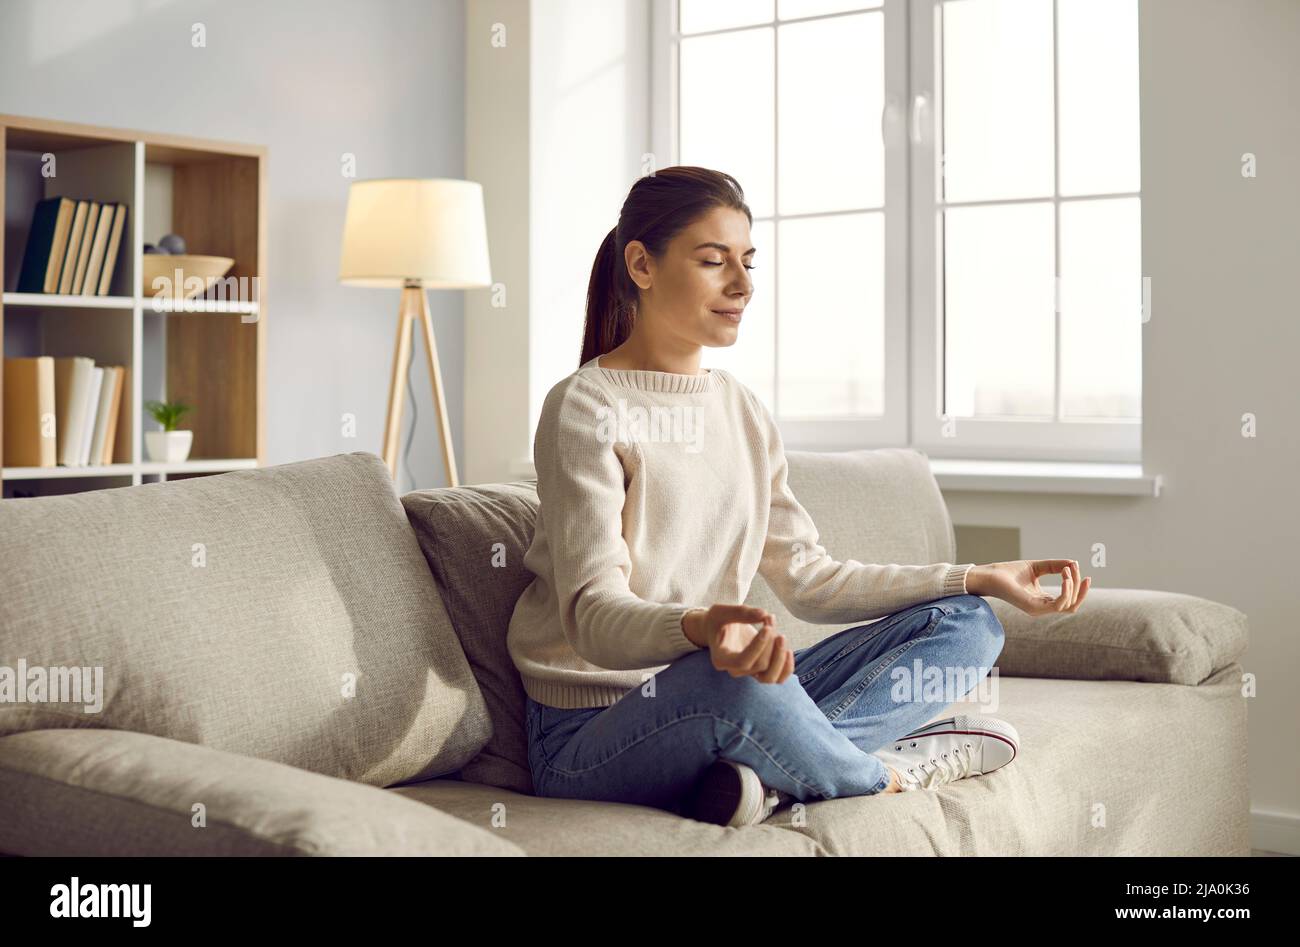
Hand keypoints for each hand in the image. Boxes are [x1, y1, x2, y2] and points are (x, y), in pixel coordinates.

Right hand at [684, 604, 793, 683]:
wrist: (719, 628)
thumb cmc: (717, 620)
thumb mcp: (721, 611)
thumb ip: (741, 612)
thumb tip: (763, 614)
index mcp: (721, 659)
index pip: (743, 661)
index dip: (759, 646)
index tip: (767, 627)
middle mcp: (734, 670)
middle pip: (760, 665)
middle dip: (770, 642)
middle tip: (769, 618)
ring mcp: (748, 673)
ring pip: (770, 677)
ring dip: (780, 657)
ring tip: (781, 636)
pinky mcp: (760, 671)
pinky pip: (778, 679)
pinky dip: (786, 668)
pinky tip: (788, 650)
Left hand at [966, 560, 1089, 615]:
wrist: (990, 575)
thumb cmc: (1009, 572)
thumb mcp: (1038, 566)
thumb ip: (1055, 566)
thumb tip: (1074, 563)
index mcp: (1044, 600)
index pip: (1069, 600)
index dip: (1079, 587)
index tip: (1078, 568)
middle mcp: (1042, 608)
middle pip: (1073, 604)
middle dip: (1080, 588)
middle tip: (1077, 570)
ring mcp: (1038, 610)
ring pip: (1069, 605)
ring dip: (1073, 587)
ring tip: (1068, 570)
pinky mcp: (1033, 608)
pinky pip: (1059, 604)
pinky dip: (1066, 591)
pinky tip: (1064, 576)